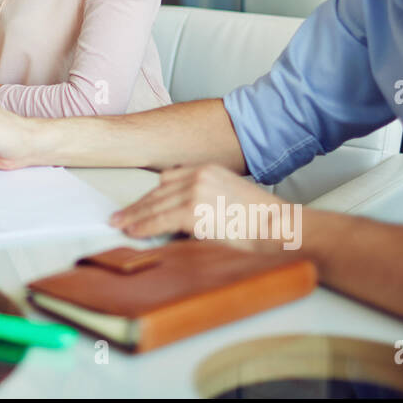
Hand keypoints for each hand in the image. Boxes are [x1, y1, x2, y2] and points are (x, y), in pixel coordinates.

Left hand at [109, 164, 296, 250]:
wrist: (281, 229)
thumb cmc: (264, 221)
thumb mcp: (232, 197)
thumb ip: (207, 198)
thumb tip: (184, 216)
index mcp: (208, 170)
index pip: (169, 179)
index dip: (151, 195)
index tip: (138, 204)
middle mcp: (199, 175)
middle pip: (158, 191)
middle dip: (138, 206)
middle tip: (120, 216)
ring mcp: (195, 192)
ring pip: (155, 205)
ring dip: (135, 216)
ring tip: (120, 225)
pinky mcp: (193, 211)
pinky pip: (159, 220)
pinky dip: (143, 227)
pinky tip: (133, 232)